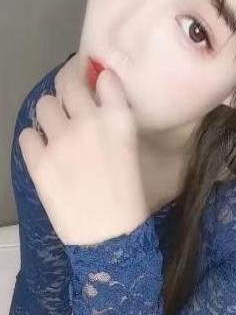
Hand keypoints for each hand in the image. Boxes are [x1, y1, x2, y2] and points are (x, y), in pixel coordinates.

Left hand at [18, 68, 147, 245]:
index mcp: (119, 119)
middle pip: (67, 83)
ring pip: (44, 104)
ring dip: (51, 116)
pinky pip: (27, 134)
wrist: (109, 237)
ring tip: (58, 136)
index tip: (92, 86)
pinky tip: (47, 156)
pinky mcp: (38, 161)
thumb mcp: (130, 150)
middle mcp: (89, 121)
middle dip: (69, 92)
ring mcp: (61, 140)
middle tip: (70, 109)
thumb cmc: (127, 196)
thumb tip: (95, 94)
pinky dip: (35, 142)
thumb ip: (113, 119)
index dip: (95, 79)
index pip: (104, 78)